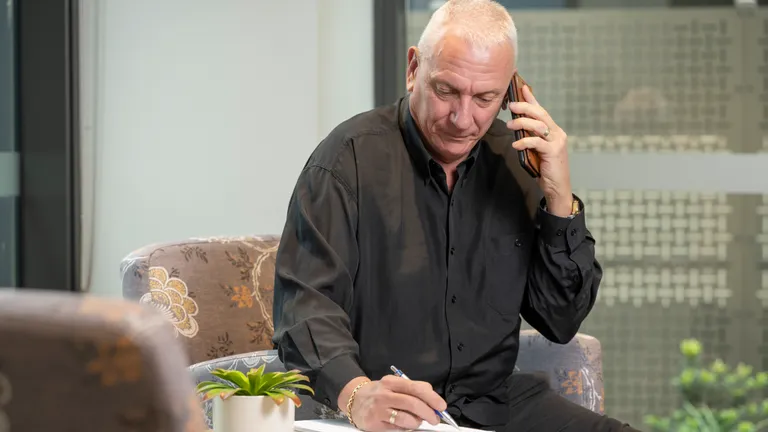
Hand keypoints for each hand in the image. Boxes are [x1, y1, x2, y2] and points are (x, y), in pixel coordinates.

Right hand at [344, 376, 445, 430]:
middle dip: (428, 413)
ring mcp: (378, 409)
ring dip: (417, 422)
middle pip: (412, 404)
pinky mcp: (374, 423)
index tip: (441, 406)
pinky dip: (406, 428)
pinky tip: (406, 425)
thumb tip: (432, 398)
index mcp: (391, 382)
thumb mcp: (393, 385)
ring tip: (417, 422)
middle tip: (435, 419)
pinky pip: (397, 428)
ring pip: (406, 419)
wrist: (354, 401)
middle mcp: (384, 394)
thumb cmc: (379, 393)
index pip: (416, 388)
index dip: (431, 398)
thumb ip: (412, 389)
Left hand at [506, 85, 572, 216]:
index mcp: (554, 131)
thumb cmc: (545, 169)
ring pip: (538, 125)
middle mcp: (558, 133)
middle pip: (540, 114)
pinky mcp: (553, 152)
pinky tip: (516, 144)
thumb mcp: (536, 150)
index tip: (522, 88)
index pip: (542, 111)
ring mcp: (557, 142)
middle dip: (525, 107)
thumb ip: (530, 137)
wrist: (557, 187)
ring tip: (509, 124)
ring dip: (522, 123)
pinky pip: (536, 142)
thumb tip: (516, 126)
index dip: (532, 99)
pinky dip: (524, 141)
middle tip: (511, 105)